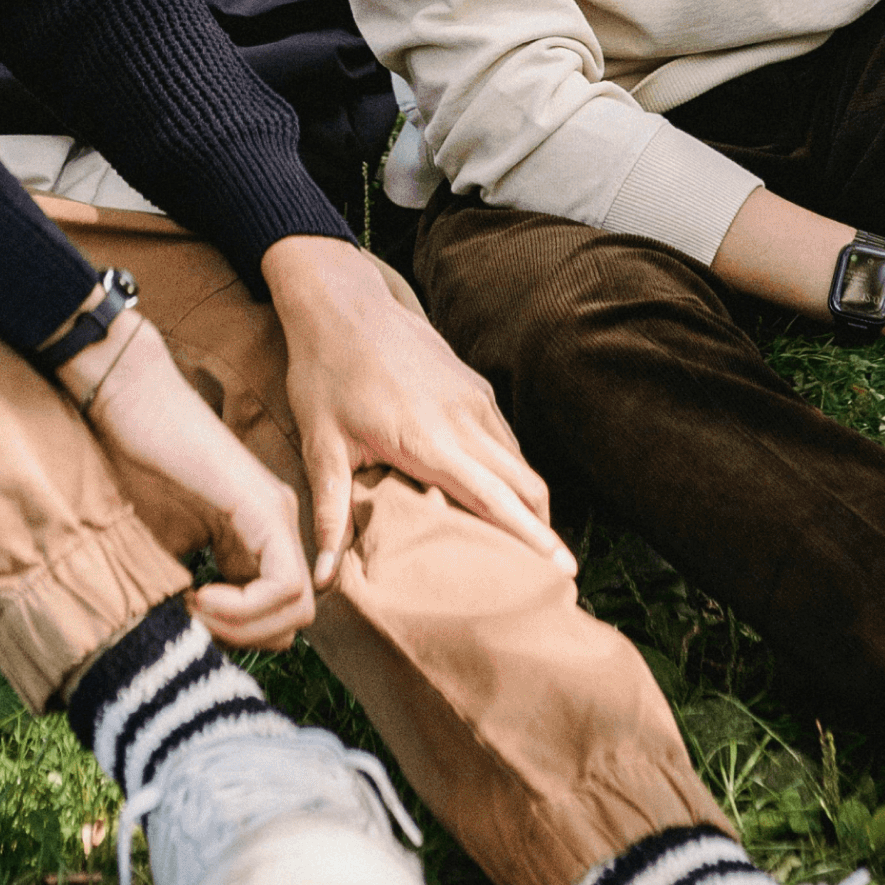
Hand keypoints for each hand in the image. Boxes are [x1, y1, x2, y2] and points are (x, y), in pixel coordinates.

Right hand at [60, 319, 314, 649]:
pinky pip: (284, 584)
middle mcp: (280, 526)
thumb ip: (188, 588)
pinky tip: (201, 595)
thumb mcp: (164, 545)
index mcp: (260, 537)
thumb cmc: (136, 465)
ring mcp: (277, 515)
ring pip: (297, 609)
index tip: (188, 624)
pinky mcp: (263, 507)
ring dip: (242, 628)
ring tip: (194, 607)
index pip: (278, 616)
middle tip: (193, 623)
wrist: (129, 401)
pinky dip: (245, 609)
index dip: (238, 637)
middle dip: (244, 639)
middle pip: (295, 619)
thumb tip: (192, 642)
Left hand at [262, 236, 575, 589]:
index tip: (564, 570)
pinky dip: (513, 472)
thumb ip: (331, 517)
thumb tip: (325, 581)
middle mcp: (465, 420)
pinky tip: (503, 495)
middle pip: (525, 485)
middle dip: (545, 531)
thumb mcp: (320, 447)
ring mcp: (475, 399)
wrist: (341, 303)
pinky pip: (506, 438)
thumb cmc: (326, 374)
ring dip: (531, 503)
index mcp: (432, 442)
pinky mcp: (474, 386)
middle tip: (558, 577)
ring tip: (534, 546)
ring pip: (520, 461)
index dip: (533, 537)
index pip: (497, 499)